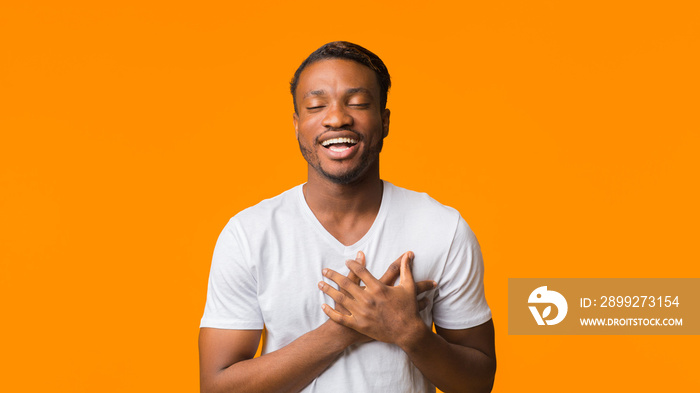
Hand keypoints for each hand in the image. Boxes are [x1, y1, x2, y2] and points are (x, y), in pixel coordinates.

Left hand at [319, 251, 435, 346]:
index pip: (361, 271)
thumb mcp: (408, 286)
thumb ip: (406, 269)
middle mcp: (368, 299)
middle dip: (333, 275)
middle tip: (324, 270)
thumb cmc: (408, 309)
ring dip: (328, 290)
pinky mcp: (359, 325)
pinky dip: (331, 312)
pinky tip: (323, 305)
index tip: (346, 261)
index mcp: (378, 288)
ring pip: (340, 298)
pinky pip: (341, 318)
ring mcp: (362, 312)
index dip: (352, 264)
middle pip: (346, 283)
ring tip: (320, 283)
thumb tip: (408, 254)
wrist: (407, 332)